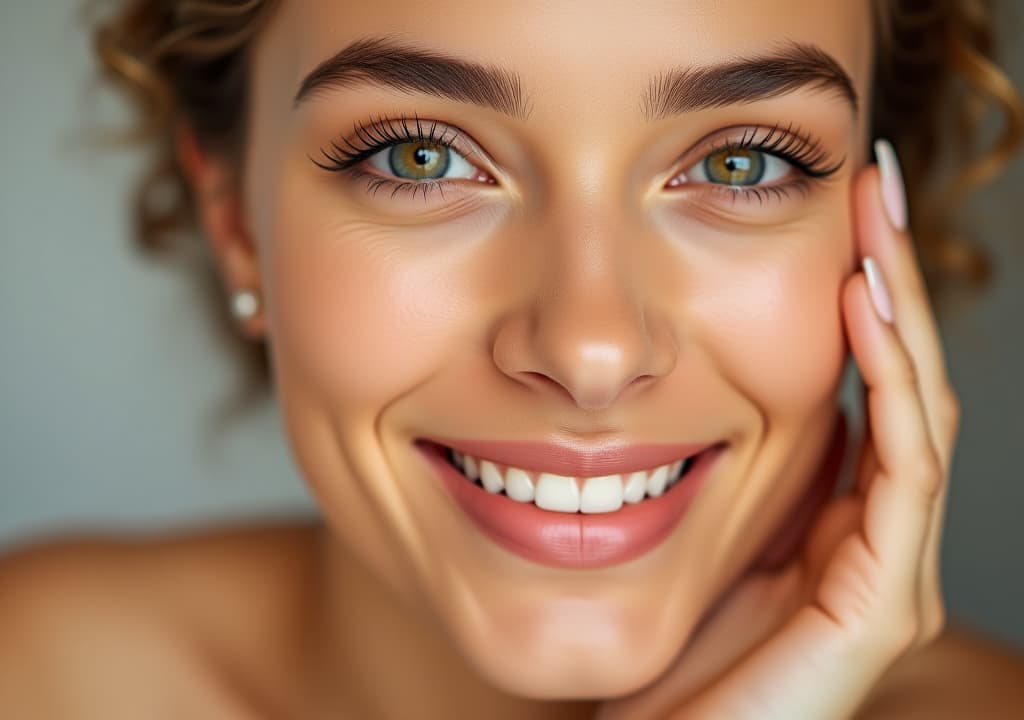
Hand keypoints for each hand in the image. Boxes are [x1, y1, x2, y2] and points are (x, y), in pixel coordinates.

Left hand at [596, 148, 957, 719]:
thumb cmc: (664, 654)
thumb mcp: (691, 531)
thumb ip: (718, 465)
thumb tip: (696, 374)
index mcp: (831, 513)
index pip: (866, 385)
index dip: (861, 295)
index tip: (838, 210)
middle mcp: (871, 533)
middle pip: (900, 381)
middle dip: (890, 277)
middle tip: (875, 180)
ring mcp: (884, 567)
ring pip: (916, 410)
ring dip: (896, 308)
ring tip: (876, 219)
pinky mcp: (879, 601)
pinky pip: (901, 470)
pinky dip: (890, 383)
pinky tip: (863, 306)